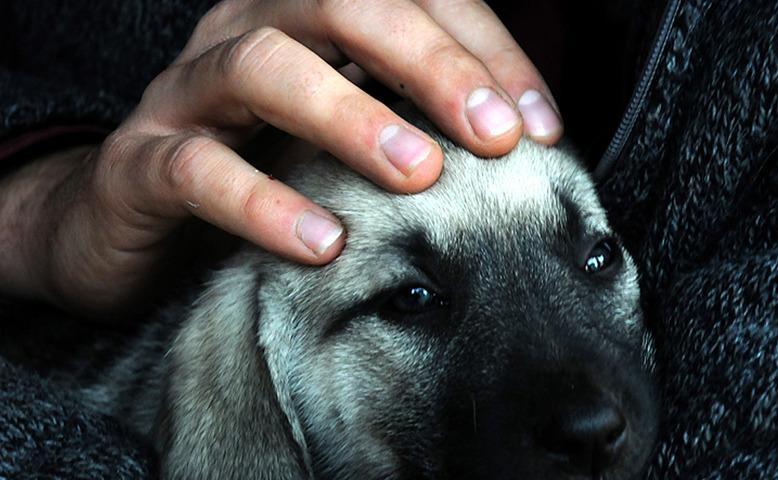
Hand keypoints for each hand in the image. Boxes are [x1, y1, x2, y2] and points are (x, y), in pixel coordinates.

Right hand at [0, 0, 561, 314]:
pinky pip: (199, 170)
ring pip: (265, 68)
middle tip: (494, 137)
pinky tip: (325, 243)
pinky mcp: (143, 164)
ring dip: (351, 116)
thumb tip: (518, 142)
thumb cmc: (263, 173)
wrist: (133, 221)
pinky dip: (265, 203)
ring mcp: (188, 94)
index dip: (485, 51)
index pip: (409, 0)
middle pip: (340, 8)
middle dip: (430, 66)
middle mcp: (246, 34)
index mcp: (305, 21)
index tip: (541, 125)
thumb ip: (413, 122)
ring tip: (418, 175)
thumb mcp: (345, 138)